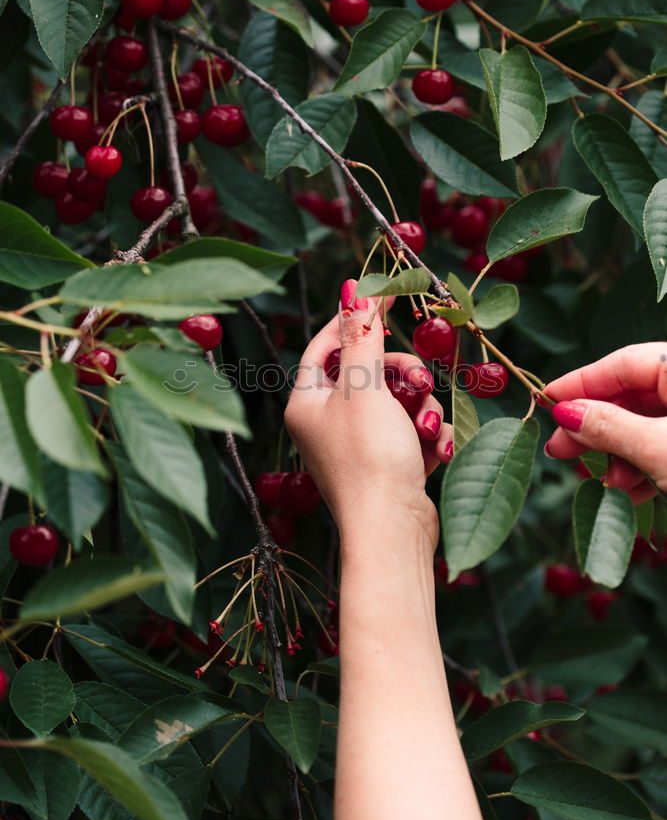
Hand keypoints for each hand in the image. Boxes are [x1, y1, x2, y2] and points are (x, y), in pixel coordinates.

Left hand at [284, 280, 452, 547]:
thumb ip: (361, 336)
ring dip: (422, 410)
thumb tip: (352, 287)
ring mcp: (357, 448)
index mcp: (307, 403)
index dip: (354, 323)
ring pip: (399, 403)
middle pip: (370, 374)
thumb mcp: (365, 388)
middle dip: (403, 375)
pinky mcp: (387, 467)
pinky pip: (411, 434)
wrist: (393, 531)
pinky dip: (426, 438)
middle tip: (422, 380)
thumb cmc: (370, 457)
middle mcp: (326, 424)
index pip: (325, 347)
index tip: (386, 303)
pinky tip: (434, 453)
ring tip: (427, 432)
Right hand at [543, 342, 666, 500]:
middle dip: (596, 426)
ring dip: (620, 453)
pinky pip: (665, 445)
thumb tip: (567, 413)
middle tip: (559, 449)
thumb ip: (610, 427)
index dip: (580, 383)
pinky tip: (631, 491)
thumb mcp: (659, 448)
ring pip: (648, 424)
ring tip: (606, 482)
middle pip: (633, 395)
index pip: (622, 363)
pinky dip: (645, 465)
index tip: (545, 401)